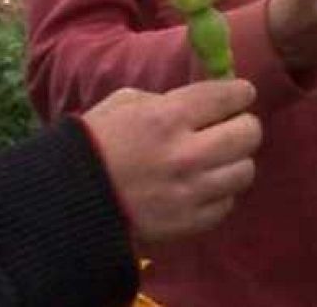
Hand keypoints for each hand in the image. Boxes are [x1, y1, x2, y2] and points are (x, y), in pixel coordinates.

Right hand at [81, 79, 261, 245]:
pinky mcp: (190, 224)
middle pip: (249, 134)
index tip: (240, 95)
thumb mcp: (124, 103)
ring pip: (245, 170)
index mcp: (167, 116)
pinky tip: (203, 186)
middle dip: (243, 125)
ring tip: (218, 160)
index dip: (240, 93)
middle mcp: (187, 154)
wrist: (68, 202)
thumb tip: (202, 103)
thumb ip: (167, 100)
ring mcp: (191, 192)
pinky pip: (227, 204)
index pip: (228, 96)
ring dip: (235, 161)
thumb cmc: (94, 144)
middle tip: (232, 127)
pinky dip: (221, 193)